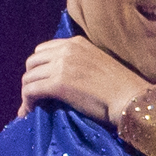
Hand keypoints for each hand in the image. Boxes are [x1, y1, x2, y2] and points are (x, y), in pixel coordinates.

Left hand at [20, 36, 155, 125]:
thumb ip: (80, 62)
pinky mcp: (58, 84)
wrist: (129, 97)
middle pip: (32, 62)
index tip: (40, 82)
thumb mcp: (98, 62)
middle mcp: (66, 50)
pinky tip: (28, 113)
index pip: (44, 50)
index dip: (39, 68)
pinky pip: (31, 91)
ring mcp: (61, 66)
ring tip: (30, 107)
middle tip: (34, 97)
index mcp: (76, 42)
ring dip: (26, 93)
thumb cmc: (120, 87)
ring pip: (28, 77)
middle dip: (30, 79)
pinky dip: (26, 102)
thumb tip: (65, 77)